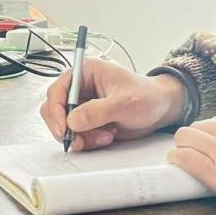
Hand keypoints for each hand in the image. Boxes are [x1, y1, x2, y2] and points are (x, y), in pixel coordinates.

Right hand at [40, 58, 186, 150]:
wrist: (160, 109)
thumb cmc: (147, 96)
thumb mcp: (125, 102)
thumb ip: (98, 111)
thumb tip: (73, 121)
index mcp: (86, 72)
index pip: (57, 91)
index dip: (56, 111)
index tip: (64, 129)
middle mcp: (80, 88)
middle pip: (55, 110)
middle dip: (66, 128)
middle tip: (80, 141)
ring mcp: (83, 106)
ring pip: (65, 126)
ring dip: (81, 137)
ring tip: (105, 136)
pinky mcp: (88, 121)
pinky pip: (77, 135)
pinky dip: (88, 141)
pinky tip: (107, 136)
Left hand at [169, 103, 215, 214]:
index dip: (214, 133)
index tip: (215, 145)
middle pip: (198, 126)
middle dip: (195, 139)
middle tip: (198, 153)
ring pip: (185, 138)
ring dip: (183, 147)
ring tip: (184, 157)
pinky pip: (185, 159)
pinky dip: (178, 159)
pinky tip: (178, 163)